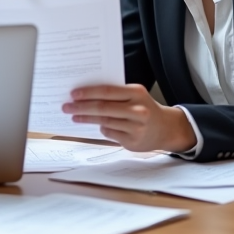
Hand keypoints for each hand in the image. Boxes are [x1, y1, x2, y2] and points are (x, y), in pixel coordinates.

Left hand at [63, 84, 195, 152]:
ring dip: (86, 119)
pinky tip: (95, 125)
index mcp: (137, 93)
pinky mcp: (132, 141)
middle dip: (82, 107)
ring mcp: (136, 127)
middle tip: (67, 106)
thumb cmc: (144, 108)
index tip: (73, 94)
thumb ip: (115, 94)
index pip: (107, 91)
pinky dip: (101, 128)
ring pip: (104, 122)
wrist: (166, 128)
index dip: (88, 93)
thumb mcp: (135, 96)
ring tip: (74, 116)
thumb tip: (86, 95)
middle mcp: (138, 110)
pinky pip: (110, 133)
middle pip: (103, 108)